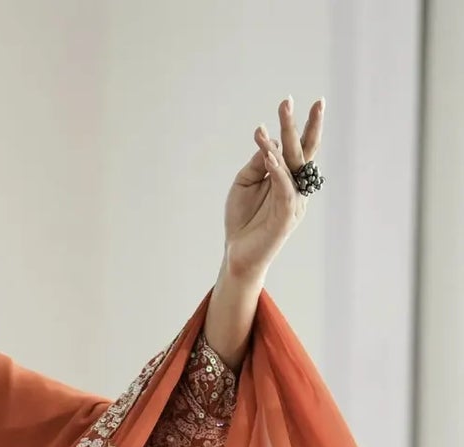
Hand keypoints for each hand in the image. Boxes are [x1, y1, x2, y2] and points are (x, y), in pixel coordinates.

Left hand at [222, 95, 324, 286]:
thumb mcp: (245, 182)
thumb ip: (258, 163)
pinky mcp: (287, 216)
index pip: (296, 148)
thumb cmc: (242, 218)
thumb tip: (269, 144)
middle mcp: (296, 186)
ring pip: (293, 164)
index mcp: (288, 177)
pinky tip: (269, 154)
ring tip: (282, 114)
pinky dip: (278, 170)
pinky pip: (284, 188)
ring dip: (287, 138)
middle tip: (296, 100)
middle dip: (301, 124)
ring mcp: (294, 200)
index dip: (296, 125)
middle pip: (302, 150)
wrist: (237, 253)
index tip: (289, 101)